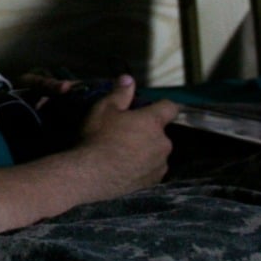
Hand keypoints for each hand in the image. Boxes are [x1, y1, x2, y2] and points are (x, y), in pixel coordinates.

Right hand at [73, 76, 176, 190]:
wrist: (89, 175)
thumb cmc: (97, 137)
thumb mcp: (104, 109)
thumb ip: (120, 93)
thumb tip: (129, 78)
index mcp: (153, 122)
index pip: (170, 107)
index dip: (163, 106)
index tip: (152, 108)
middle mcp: (163, 143)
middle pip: (160, 133)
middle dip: (148, 132)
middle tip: (126, 135)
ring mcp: (160, 165)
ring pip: (157, 153)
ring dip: (146, 151)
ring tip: (123, 155)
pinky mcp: (153, 182)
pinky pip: (152, 170)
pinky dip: (142, 168)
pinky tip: (125, 169)